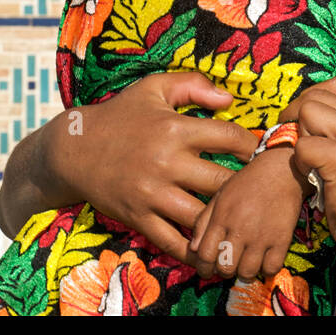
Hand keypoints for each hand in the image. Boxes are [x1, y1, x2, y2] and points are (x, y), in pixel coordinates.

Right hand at [47, 71, 260, 265]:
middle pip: (223, 182)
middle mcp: (167, 162)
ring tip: (242, 223)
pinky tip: (211, 248)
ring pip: (202, 216)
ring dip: (224, 221)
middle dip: (246, 188)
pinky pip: (172, 241)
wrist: (72, 150)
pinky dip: (194, 249)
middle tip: (260, 192)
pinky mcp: (138, 217)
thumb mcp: (154, 88)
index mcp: (176, 129)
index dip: (254, 146)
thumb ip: (193, 85)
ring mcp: (152, 194)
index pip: (231, 138)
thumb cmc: (121, 115)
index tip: (263, 153)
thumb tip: (230, 99)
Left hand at [188, 147, 309, 280]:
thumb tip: (193, 249)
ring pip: (248, 272)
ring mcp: (262, 236)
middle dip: (224, 271)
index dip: (204, 268)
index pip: (205, 255)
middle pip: (226, 268)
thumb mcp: (220, 196)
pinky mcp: (282, 239)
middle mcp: (240, 229)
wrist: (281, 171)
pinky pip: (272, 269)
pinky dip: (267, 269)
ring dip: (245, 272)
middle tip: (229, 265)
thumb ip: (203, 222)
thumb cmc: (247, 183)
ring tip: (247, 263)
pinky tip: (265, 259)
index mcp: (222, 218)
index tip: (208, 271)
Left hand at [289, 79, 335, 253]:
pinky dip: (299, 161)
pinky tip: (312, 176)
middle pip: (316, 96)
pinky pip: (303, 146)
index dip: (311, 99)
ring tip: (310, 160)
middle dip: (298, 116)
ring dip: (300, 136)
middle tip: (298, 143)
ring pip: (307, 113)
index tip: (303, 121)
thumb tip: (307, 106)